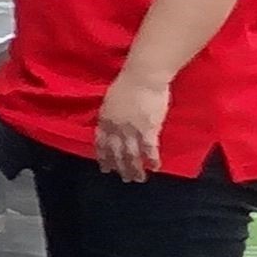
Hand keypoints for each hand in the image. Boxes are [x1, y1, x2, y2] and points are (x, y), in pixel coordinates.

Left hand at [97, 67, 174, 182]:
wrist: (142, 77)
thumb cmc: (128, 82)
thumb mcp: (111, 99)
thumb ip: (111, 113)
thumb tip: (110, 121)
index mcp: (105, 119)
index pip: (101, 142)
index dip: (103, 156)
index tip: (105, 167)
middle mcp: (116, 128)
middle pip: (116, 152)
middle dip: (119, 167)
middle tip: (123, 178)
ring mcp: (131, 130)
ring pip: (131, 155)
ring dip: (134, 169)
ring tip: (137, 179)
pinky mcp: (148, 129)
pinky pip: (149, 149)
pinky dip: (152, 160)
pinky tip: (155, 168)